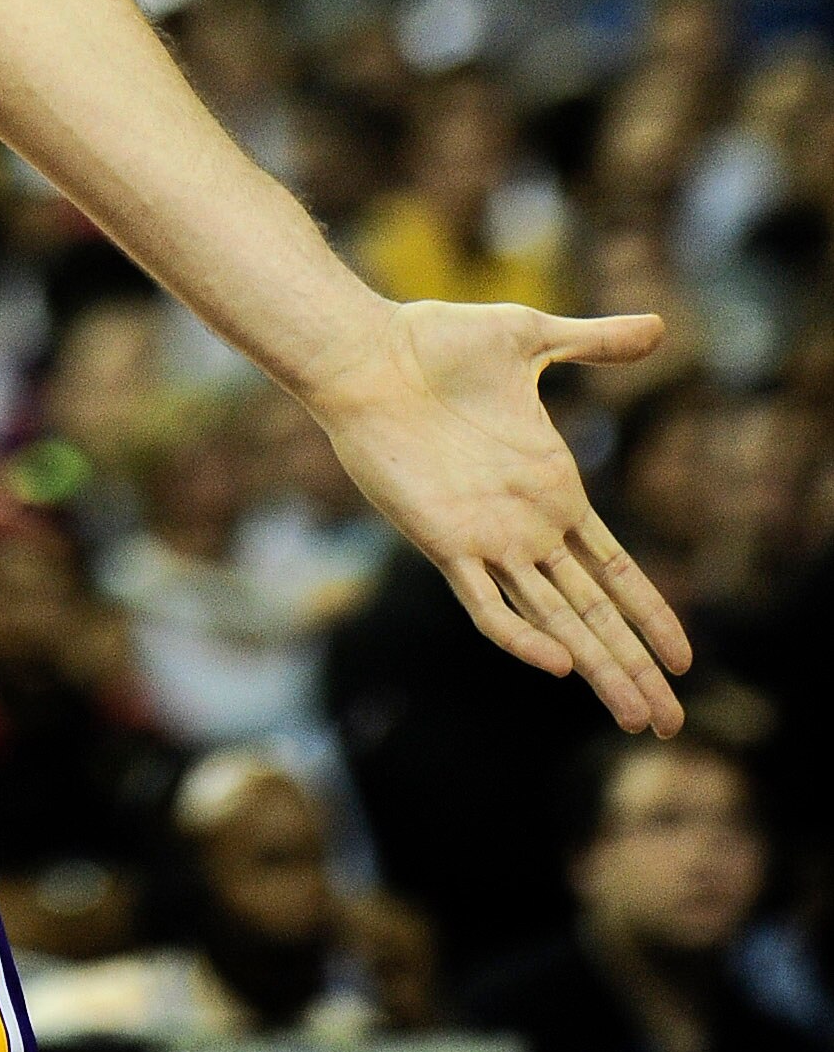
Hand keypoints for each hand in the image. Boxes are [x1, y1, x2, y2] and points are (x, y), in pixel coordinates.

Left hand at [309, 300, 691, 734]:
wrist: (365, 352)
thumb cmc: (437, 341)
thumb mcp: (529, 337)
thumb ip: (593, 341)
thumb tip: (658, 325)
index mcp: (553, 491)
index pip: (614, 571)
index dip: (649, 614)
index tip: (685, 660)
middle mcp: (526, 527)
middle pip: (594, 613)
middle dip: (634, 668)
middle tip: (672, 726)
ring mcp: (486, 539)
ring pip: (555, 622)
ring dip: (598, 669)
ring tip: (638, 717)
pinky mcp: (442, 542)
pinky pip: (487, 603)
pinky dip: (522, 637)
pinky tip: (559, 664)